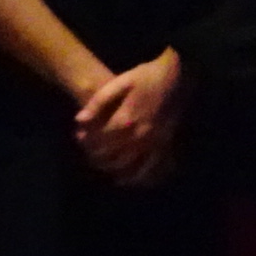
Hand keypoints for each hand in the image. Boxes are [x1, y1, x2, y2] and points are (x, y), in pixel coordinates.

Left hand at [72, 48, 181, 183]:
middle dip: (98, 158)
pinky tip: (130, 180)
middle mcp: (140, 135)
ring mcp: (154, 141)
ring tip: (105, 168)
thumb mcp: (119, 82)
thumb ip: (98, 102)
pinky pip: (152, 166)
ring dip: (115, 170)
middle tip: (89, 154)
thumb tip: (79, 120)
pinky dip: (139, 176)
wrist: (177, 75)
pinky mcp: (165, 143)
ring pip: (131, 165)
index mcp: (126, 120)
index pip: (100, 140)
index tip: (79, 138)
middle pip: (113, 156)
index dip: (87, 142)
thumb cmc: (146, 76)